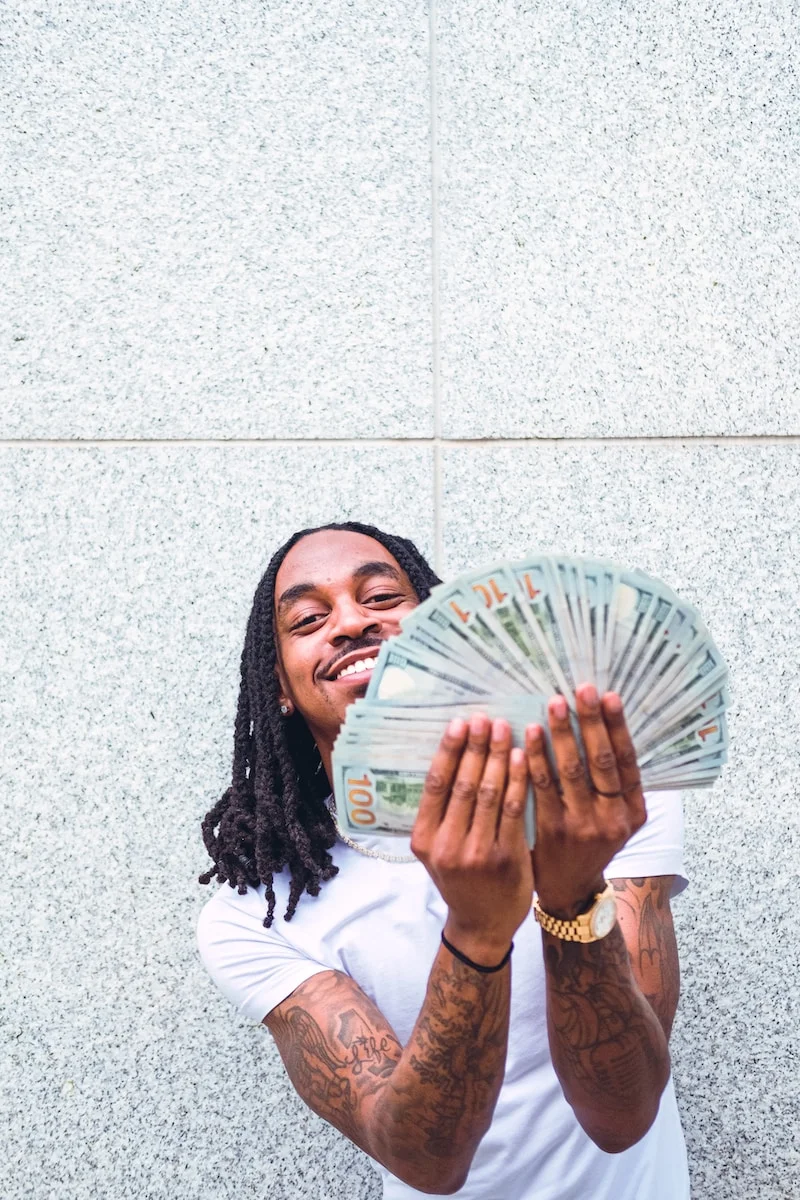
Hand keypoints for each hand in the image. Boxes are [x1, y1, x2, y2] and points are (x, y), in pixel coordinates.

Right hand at [410, 713, 532, 963]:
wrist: (482, 924)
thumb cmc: (462, 878)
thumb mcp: (439, 848)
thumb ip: (443, 812)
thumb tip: (455, 755)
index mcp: (423, 839)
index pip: (435, 784)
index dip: (449, 751)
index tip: (460, 722)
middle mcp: (446, 846)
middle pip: (462, 784)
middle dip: (475, 746)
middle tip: (486, 717)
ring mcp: (475, 853)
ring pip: (488, 793)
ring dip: (498, 756)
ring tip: (506, 728)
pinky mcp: (505, 858)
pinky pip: (512, 810)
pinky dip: (518, 780)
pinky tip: (525, 758)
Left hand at [526, 685, 645, 918]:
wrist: (569, 889)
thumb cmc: (590, 841)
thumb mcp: (616, 817)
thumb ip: (613, 783)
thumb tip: (602, 724)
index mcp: (634, 811)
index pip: (629, 762)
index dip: (618, 727)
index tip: (609, 696)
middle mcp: (614, 819)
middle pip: (603, 762)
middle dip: (591, 722)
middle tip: (581, 689)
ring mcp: (584, 826)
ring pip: (572, 771)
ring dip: (562, 733)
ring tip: (554, 703)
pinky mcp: (553, 830)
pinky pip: (544, 787)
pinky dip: (537, 758)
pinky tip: (530, 735)